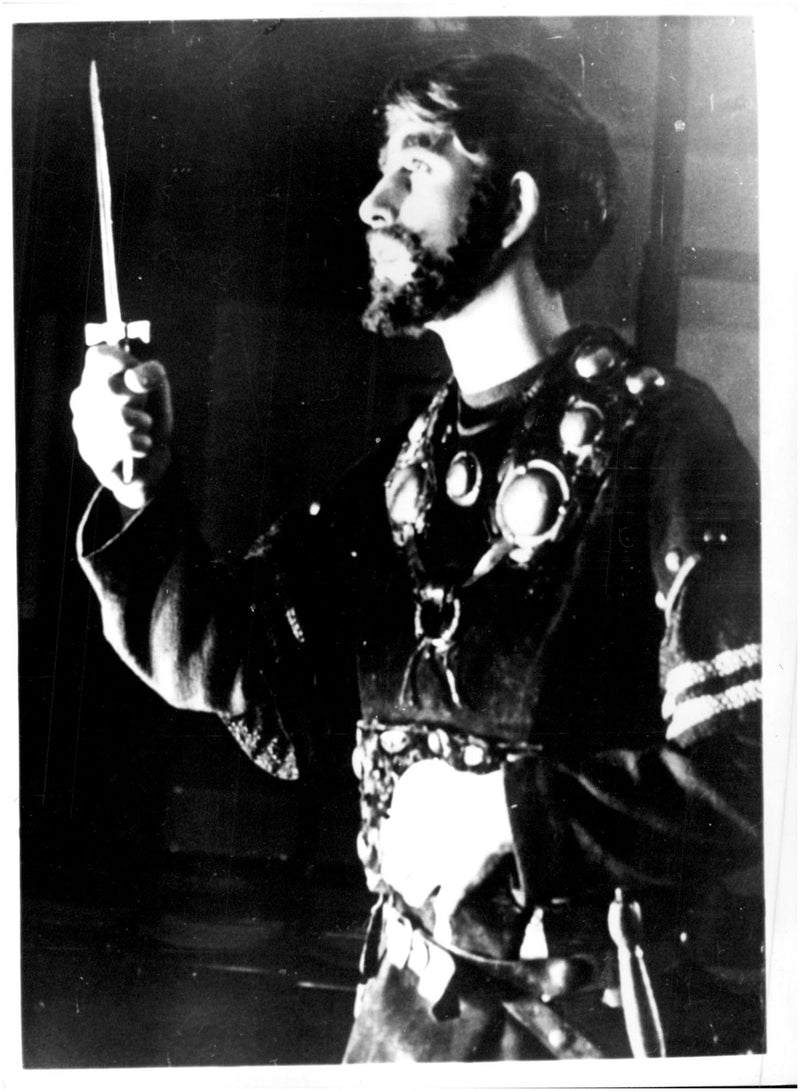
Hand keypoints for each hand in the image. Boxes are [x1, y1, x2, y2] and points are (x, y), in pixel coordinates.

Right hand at [70, 343, 172, 508]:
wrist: (151, 458)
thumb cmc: (149, 415)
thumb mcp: (157, 389)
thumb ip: (151, 373)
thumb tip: (132, 378)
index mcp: (95, 376)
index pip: (97, 356)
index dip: (118, 360)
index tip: (133, 372)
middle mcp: (82, 398)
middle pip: (109, 386)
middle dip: (137, 397)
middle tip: (141, 406)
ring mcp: (83, 426)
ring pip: (120, 417)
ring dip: (143, 422)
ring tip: (143, 426)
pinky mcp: (91, 453)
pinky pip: (124, 443)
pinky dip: (142, 444)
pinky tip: (141, 446)